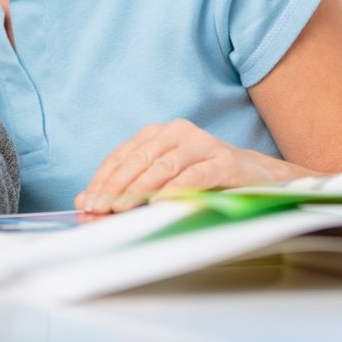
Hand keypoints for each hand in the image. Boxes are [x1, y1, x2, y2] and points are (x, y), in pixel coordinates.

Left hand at [76, 119, 305, 212]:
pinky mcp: (224, 160)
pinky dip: (174, 189)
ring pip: (163, 165)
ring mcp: (202, 144)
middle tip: (101, 208)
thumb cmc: (203, 178)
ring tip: (121, 208)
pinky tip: (159, 202)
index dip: (103, 178)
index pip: (122, 155)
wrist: (257, 176)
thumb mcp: (162, 179)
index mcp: (159, 133)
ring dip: (139, 188)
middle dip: (116, 186)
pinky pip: (194, 175)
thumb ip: (126, 186)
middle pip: (139, 159)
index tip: (87, 202)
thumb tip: (84, 201)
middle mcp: (178, 132)